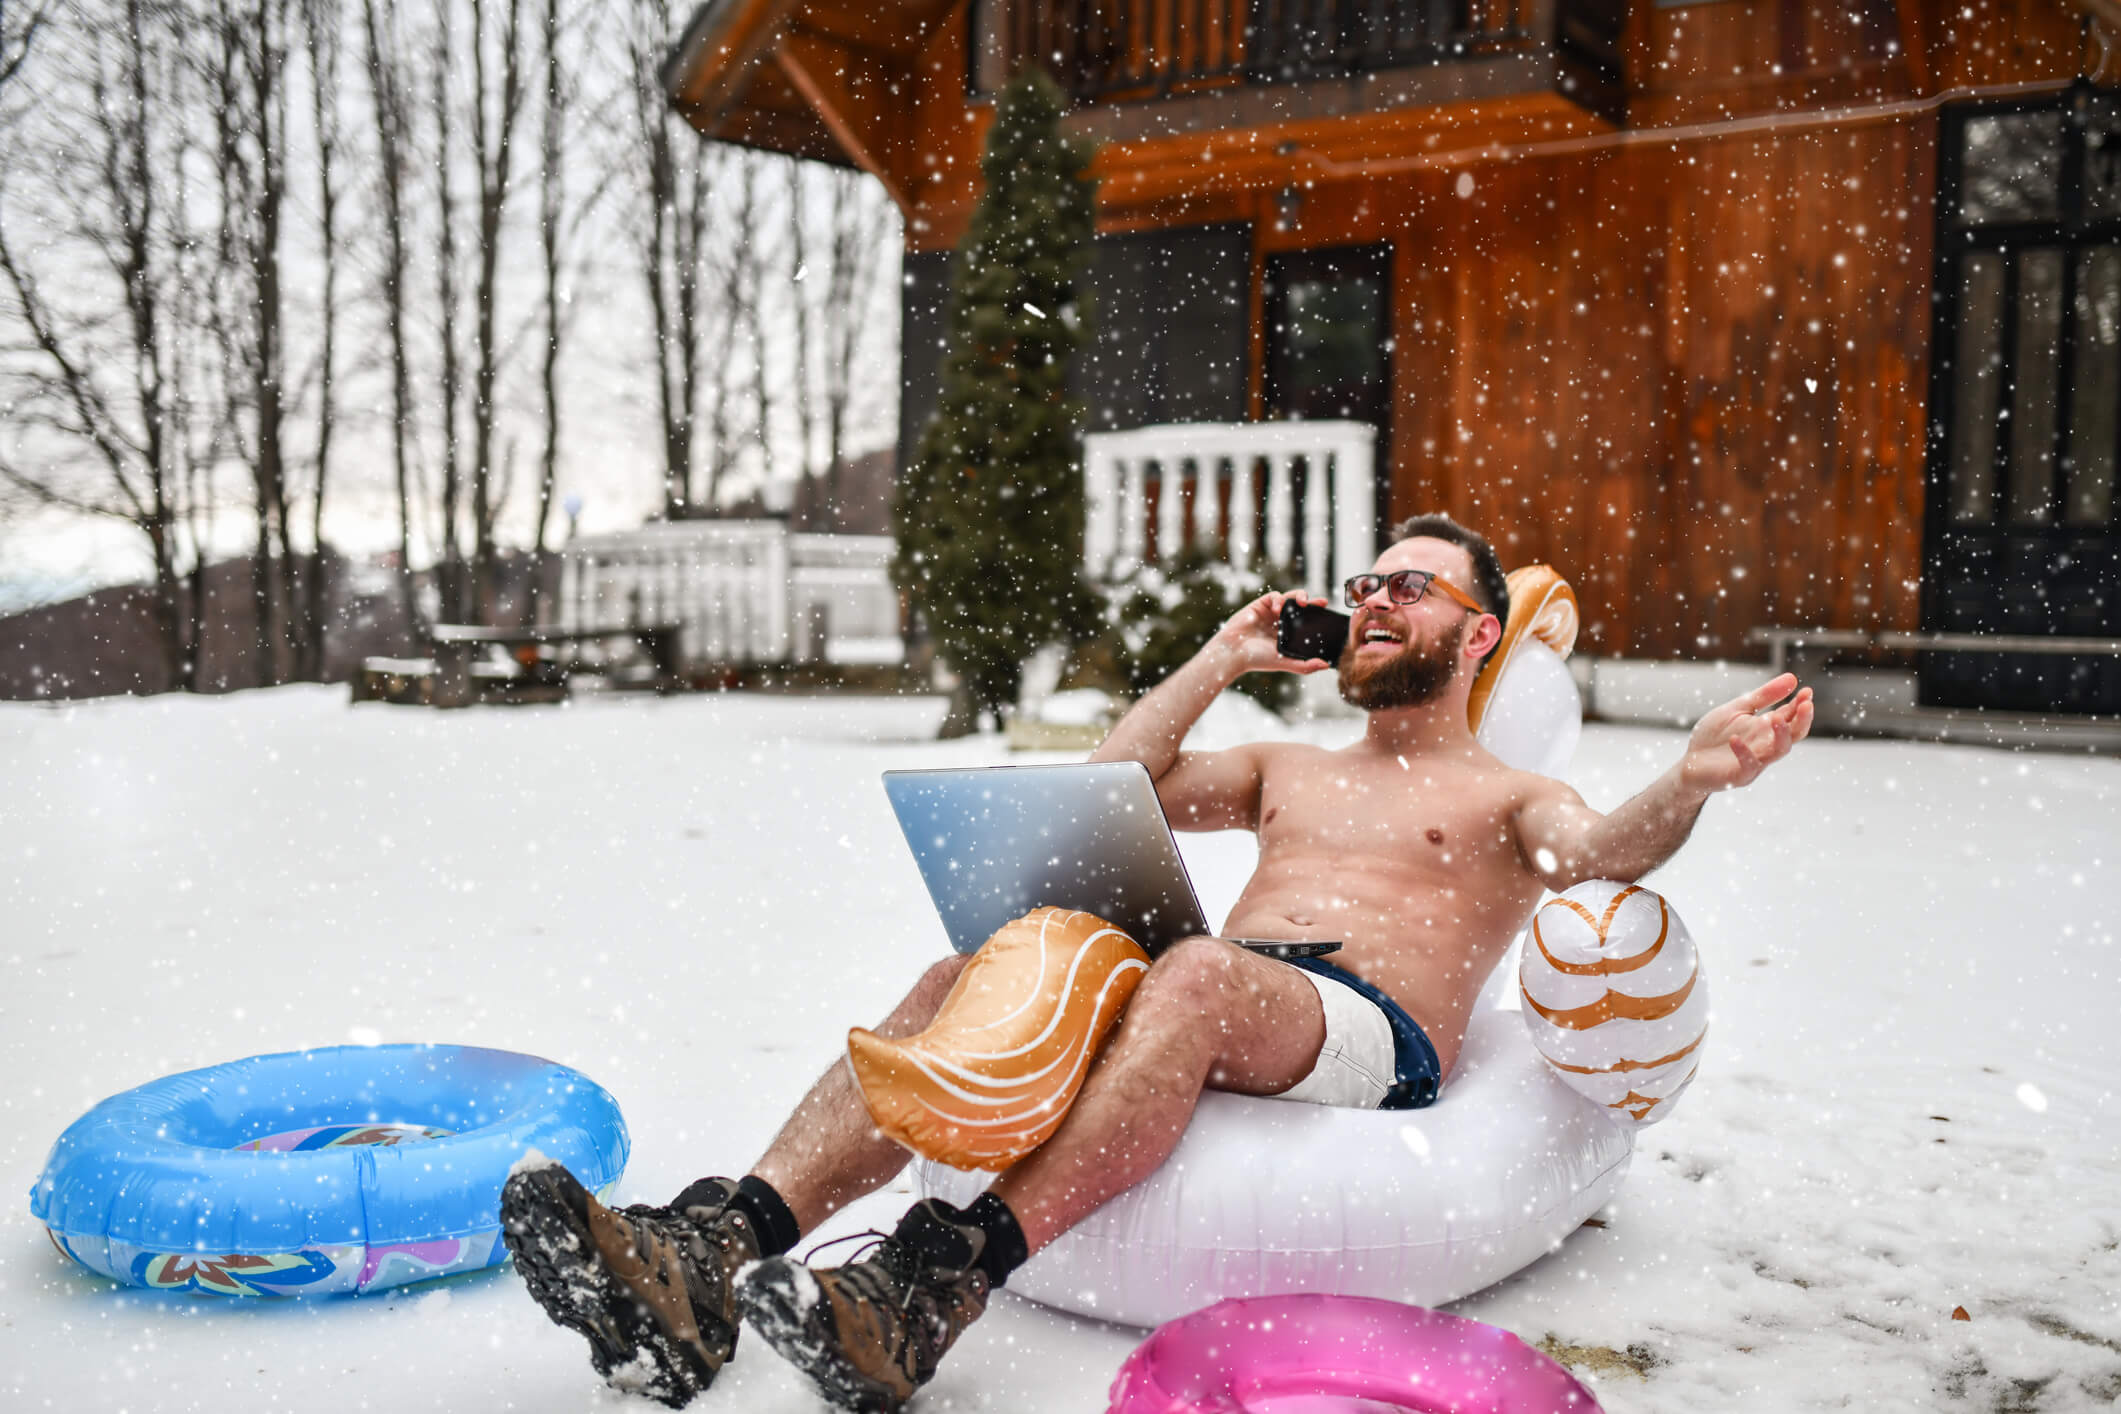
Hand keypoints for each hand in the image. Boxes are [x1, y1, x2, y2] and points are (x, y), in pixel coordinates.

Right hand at [1211, 590, 1335, 676]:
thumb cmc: (1256, 659)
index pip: (1304, 621)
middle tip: (1320, 602)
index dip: (1316, 615)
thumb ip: (1305, 665)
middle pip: (1299, 607)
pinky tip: (1277, 609)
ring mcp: (1269, 613)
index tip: (1327, 611)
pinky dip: (1279, 599)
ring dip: (1297, 597)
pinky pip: (1274, 596)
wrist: (1234, 652)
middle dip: (1311, 601)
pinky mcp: (1260, 605)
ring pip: (1288, 597)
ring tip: (1301, 603)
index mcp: (1286, 635)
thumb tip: (1326, 665)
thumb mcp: (1285, 662)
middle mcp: (1279, 622)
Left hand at [1680, 673, 1814, 793]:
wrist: (1690, 763)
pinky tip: (1734, 739)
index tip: (1807, 691)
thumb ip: (1763, 696)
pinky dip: (1743, 752)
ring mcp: (1756, 762)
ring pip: (1779, 750)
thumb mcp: (1738, 709)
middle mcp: (1766, 745)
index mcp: (1767, 728)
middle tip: (1807, 704)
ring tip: (1776, 718)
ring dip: (1781, 735)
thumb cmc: (1715, 735)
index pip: (1791, 716)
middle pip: (1795, 735)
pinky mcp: (1739, 775)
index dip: (1801, 704)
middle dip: (1803, 720)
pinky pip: (1748, 766)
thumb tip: (1792, 677)